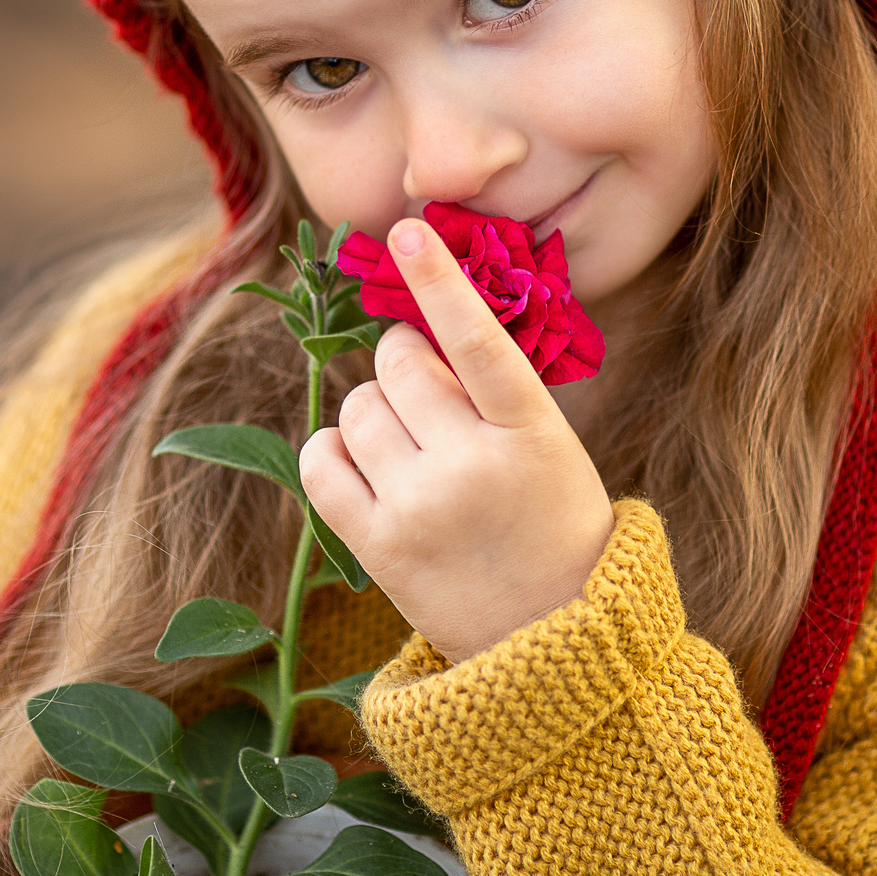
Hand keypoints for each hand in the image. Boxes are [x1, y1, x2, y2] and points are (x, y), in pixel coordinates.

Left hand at [302, 217, 616, 660]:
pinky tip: (363, 460)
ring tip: (409, 441)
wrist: (555, 645)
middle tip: (427, 392)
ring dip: (373, 407)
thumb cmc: (555, 525)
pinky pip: (321, 462)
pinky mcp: (377, 546)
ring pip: (356, 406)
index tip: (409, 231)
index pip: (477, 339)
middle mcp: (470, 467)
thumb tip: (418, 329)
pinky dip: (332, 448)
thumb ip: (493, 391)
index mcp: (531, 434)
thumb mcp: (552, 449)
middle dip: (403, 361)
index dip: (440, 281)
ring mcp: (419, 508)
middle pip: (398, 364)